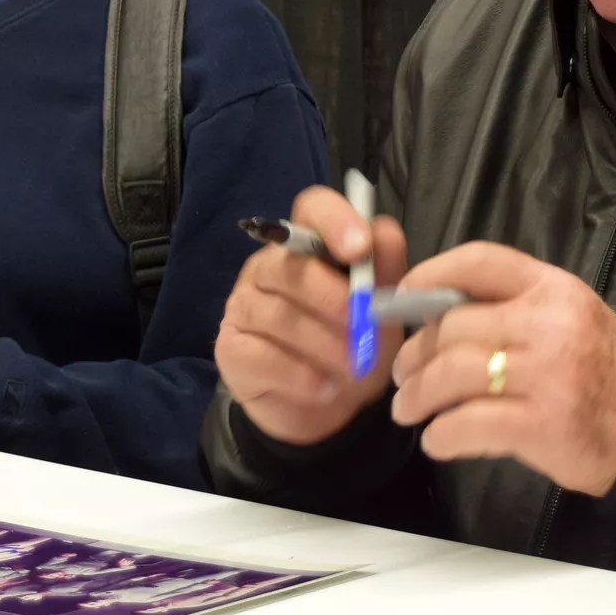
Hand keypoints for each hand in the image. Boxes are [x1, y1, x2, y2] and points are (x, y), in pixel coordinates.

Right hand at [215, 184, 408, 444]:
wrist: (328, 406)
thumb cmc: (354, 343)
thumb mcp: (380, 311)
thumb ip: (385, 271)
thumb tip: (384, 234)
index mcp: (308, 244)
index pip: (312, 208)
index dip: (336, 221)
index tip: (360, 248)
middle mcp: (268, 266)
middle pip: (292, 266)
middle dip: (336, 299)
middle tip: (365, 328)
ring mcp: (243, 306)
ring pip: (280, 315)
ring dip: (325, 345)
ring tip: (355, 366)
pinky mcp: (231, 348)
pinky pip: (263, 356)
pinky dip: (302, 376)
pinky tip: (327, 388)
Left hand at [389, 242, 615, 495]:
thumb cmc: (601, 369)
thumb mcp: (568, 316)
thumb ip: (512, 305)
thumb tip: (434, 312)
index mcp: (553, 288)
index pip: (480, 262)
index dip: (430, 275)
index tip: (402, 297)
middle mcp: (549, 324)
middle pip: (454, 326)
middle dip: (415, 353)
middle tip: (404, 375)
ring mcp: (547, 374)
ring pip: (454, 374)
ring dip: (418, 395)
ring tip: (408, 409)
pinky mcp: (543, 425)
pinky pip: (470, 424)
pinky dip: (442, 435)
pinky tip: (437, 440)